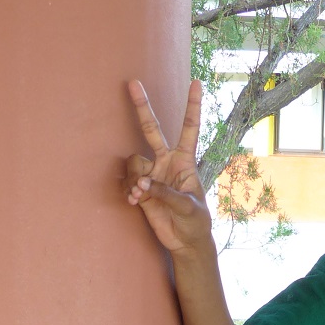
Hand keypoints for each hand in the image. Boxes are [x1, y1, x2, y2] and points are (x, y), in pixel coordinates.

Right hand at [124, 79, 211, 255]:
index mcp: (185, 161)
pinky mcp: (141, 188)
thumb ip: (166, 193)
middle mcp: (166, 162)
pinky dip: (129, 190)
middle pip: (151, 129)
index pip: (190, 128)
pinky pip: (128, 180)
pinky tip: (134, 202)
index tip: (196, 82)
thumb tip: (144, 184)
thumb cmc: (195, 221)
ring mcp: (152, 174)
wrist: (185, 241)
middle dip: (142, 107)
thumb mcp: (188, 207)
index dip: (193, 106)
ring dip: (134, 178)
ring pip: (133, 162)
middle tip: (133, 83)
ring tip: (140, 195)